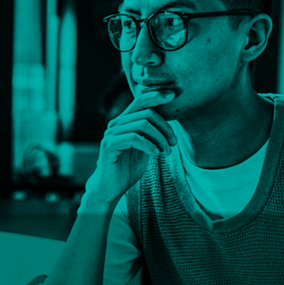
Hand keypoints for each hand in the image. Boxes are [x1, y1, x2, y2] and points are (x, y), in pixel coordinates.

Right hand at [84, 90, 176, 205]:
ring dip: (160, 139)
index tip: (173, 95)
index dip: (157, 95)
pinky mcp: (109, 145)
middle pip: (147, 113)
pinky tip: (156, 155)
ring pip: (143, 124)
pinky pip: (134, 138)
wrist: (110, 188)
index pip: (141, 100)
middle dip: (165, 127)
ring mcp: (111, 134)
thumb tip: (168, 122)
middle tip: (173, 143)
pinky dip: (149, 145)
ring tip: (166, 152)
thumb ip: (151, 134)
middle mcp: (116, 124)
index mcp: (124, 121)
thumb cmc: (127, 169)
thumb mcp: (144, 148)